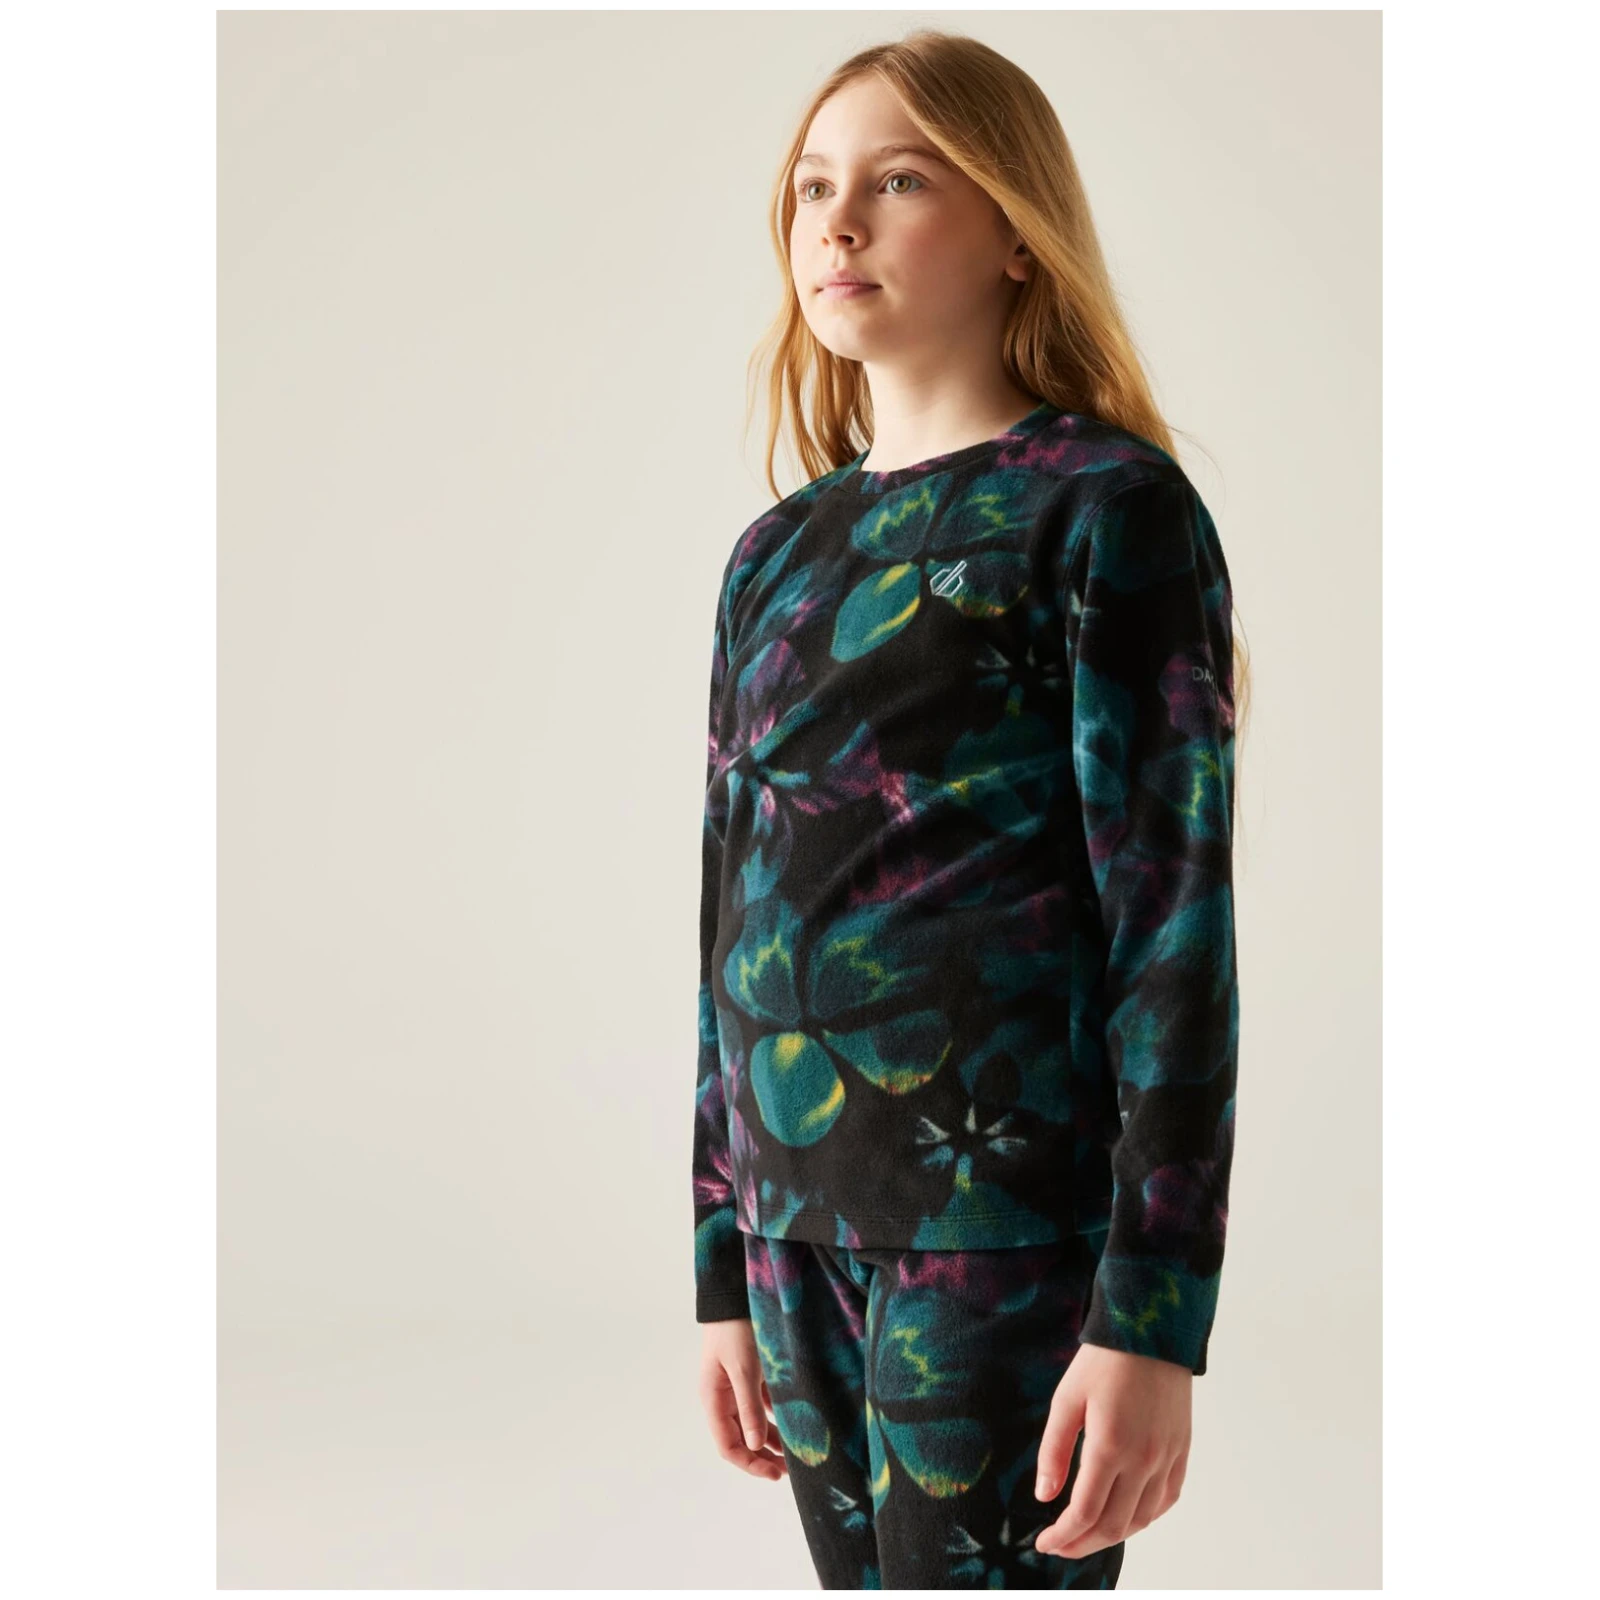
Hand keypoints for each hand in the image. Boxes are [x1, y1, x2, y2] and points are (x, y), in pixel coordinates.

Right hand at [698, 1318, 787, 1480]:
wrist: (736, 1294)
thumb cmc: (735, 1329)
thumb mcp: (744, 1369)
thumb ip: (749, 1408)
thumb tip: (755, 1446)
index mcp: (713, 1399)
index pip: (728, 1446)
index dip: (750, 1463)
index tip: (776, 1474)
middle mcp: (723, 1398)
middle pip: (742, 1439)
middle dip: (764, 1457)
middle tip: (791, 1472)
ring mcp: (737, 1387)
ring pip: (755, 1424)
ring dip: (773, 1440)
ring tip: (797, 1455)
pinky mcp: (751, 1375)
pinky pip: (764, 1405)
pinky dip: (777, 1417)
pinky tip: (795, 1425)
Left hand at [1032, 1342, 1191, 1557]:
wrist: (1150, 1331)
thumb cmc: (1103, 1361)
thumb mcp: (1067, 1400)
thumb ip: (1054, 1451)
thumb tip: (1044, 1497)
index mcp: (1110, 1446)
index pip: (1086, 1512)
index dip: (1064, 1536)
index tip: (1044, 1544)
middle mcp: (1144, 1459)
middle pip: (1114, 1525)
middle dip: (1084, 1543)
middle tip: (1060, 1546)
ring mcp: (1167, 1457)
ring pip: (1143, 1518)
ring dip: (1114, 1535)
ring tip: (1088, 1536)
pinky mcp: (1182, 1450)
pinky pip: (1166, 1499)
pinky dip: (1146, 1517)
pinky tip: (1127, 1516)